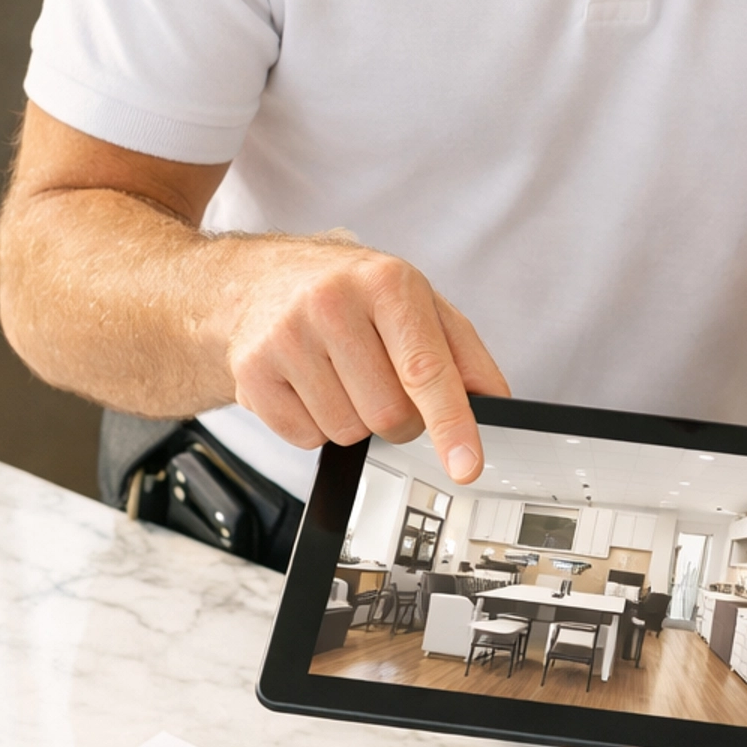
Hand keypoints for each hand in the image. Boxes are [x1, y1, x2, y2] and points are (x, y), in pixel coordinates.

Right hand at [219, 231, 509, 482]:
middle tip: (385, 383)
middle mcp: (332, 303)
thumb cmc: (350, 293)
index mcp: (386, 283)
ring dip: (356, 420)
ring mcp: (286, 338)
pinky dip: (317, 425)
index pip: (426, 368)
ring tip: (342, 376)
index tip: (467, 465)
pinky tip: (311, 385)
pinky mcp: (252, 373)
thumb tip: (495, 403)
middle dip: (400, 419)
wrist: (261, 281)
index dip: (451, 423)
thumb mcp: (416, 302)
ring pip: (347, 432)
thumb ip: (462, 352)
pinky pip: (305, 439)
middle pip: (389, 414)